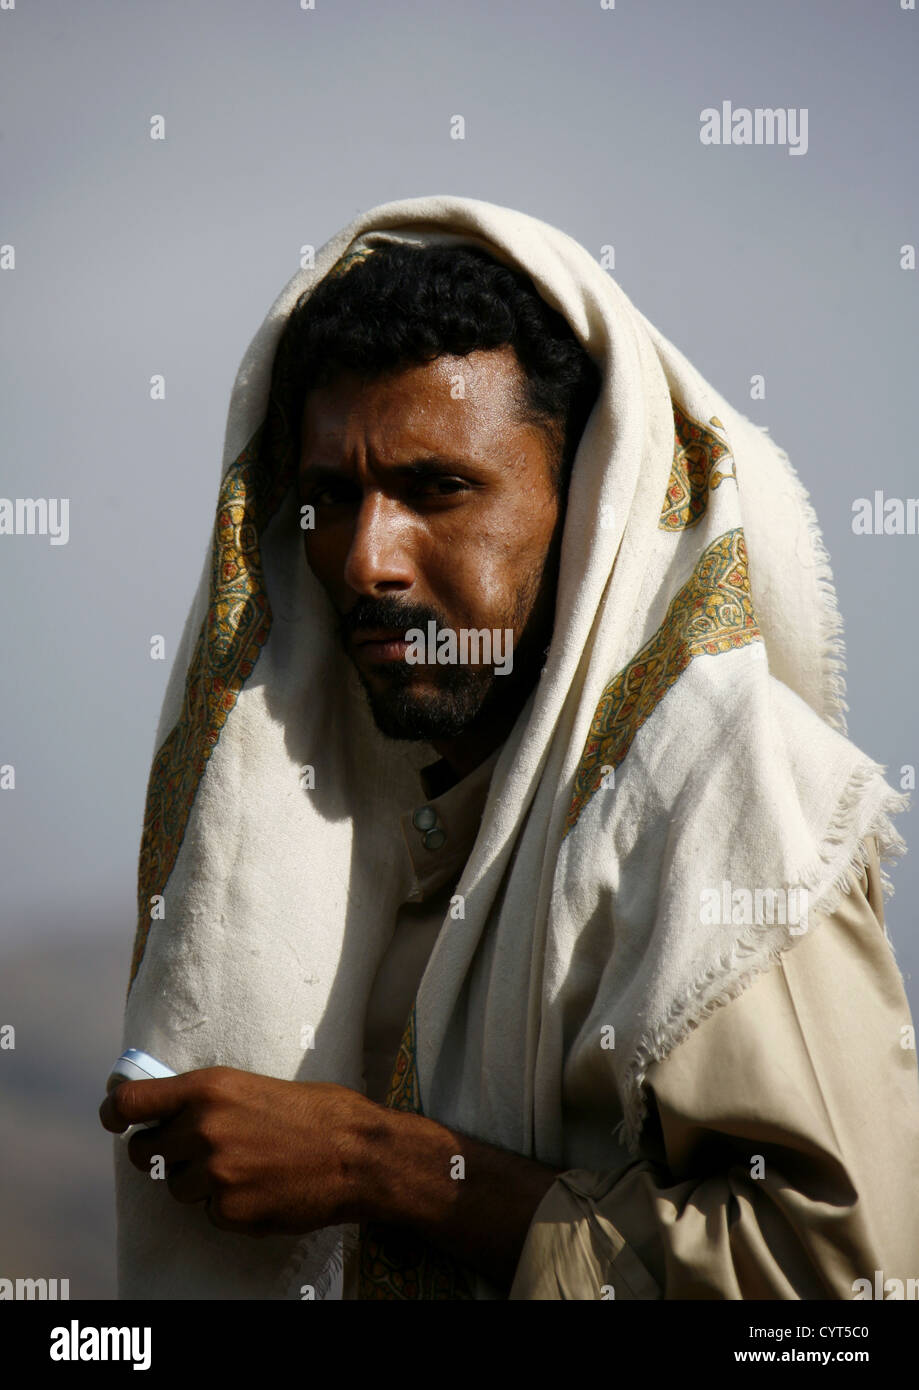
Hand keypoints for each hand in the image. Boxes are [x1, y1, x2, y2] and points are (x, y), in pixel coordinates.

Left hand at [98, 1066, 381, 1236]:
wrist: (357, 1155)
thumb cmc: (317, 1112)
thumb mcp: (253, 1086)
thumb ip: (206, 1099)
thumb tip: (168, 1111)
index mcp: (208, 1089)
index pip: (131, 1102)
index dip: (115, 1113)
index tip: (114, 1119)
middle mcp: (203, 1128)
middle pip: (143, 1152)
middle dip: (162, 1154)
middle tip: (195, 1151)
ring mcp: (214, 1173)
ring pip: (176, 1187)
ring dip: (199, 1182)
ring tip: (245, 1167)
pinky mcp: (228, 1211)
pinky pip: (208, 1212)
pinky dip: (228, 1206)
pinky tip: (261, 1188)